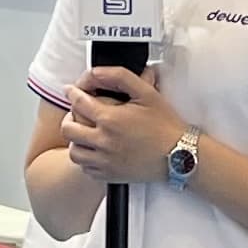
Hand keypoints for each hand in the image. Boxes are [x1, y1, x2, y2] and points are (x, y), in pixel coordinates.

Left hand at [63, 65, 185, 186]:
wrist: (179, 155)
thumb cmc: (165, 125)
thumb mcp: (146, 92)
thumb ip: (119, 77)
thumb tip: (96, 72)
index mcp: (110, 119)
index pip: (78, 102)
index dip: (71, 93)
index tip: (71, 90)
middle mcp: (103, 142)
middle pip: (68, 129)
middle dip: (69, 117)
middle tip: (76, 112)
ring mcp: (105, 161)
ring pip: (74, 152)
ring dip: (75, 140)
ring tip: (84, 133)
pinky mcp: (109, 175)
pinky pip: (85, 168)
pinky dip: (86, 158)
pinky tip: (95, 150)